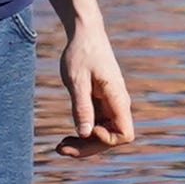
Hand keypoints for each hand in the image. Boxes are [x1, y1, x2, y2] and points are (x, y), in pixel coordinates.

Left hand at [54, 16, 137, 154]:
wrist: (85, 34)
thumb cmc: (81, 53)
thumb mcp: (77, 80)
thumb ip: (82, 107)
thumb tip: (85, 134)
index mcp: (117, 97)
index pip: (125, 134)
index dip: (106, 140)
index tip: (87, 129)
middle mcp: (118, 104)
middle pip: (111, 139)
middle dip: (88, 148)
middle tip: (60, 149)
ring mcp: (111, 106)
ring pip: (103, 135)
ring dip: (84, 144)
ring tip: (60, 146)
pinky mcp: (102, 105)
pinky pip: (96, 126)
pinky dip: (83, 134)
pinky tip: (67, 138)